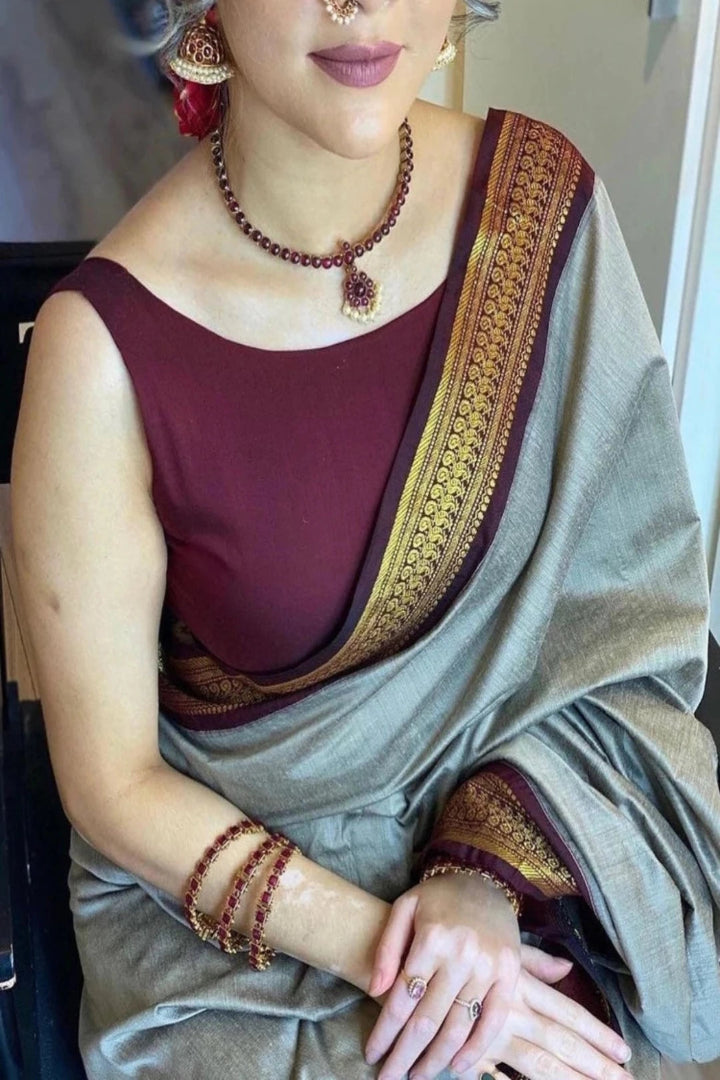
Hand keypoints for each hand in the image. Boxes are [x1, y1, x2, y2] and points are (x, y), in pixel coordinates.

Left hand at [364, 871, 521, 1079]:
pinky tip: (457, 1067)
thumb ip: (387, 948)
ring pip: (458, 1027)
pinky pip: (493, 1020)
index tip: (372, 1053)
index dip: (384, 1031)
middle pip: (427, 1020)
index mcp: (431, 938)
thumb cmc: (438, 898)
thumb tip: (375, 991)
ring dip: (436, 1059)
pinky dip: (476, 1049)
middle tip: (388, 1078)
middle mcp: (461, 955)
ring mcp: (488, 966)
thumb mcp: (403, 908)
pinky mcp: (510, 974)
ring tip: (417, 1076)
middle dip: (404, 1055)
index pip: (402, 998)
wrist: (484, 880)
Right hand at [450, 946, 632, 1079]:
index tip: (624, 1052)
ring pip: (535, 1061)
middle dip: (594, 1065)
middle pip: (559, 1040)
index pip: (565, 1012)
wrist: (395, 954)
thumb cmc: (449, 949)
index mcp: (518, 981)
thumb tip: (566, 968)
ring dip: (567, 1079)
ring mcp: (487, 1028)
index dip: (596, 1033)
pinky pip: (495, 1075)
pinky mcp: (463, 1047)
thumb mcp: (494, 949)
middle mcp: (508, 1005)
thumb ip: (531, 961)